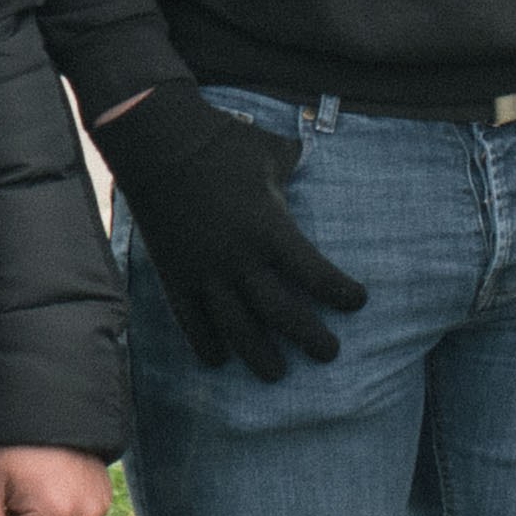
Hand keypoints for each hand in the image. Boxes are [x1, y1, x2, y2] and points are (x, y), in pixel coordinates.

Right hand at [99, 91, 366, 381]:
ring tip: (276, 374)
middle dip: (310, 338)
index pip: (316, 274)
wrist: (157, 142)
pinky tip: (218, 361)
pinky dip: (205, 344)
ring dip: (260, 356)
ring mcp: (204, 271)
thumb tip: (307, 155)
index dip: (342, 293)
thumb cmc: (222, 141)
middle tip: (329, 354)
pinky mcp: (174, 275)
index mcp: (270, 229)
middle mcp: (239, 258)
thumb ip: (293, 165)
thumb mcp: (271, 151)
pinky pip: (191, 322)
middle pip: (282, 314)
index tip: (358, 302)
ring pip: (237, 329)